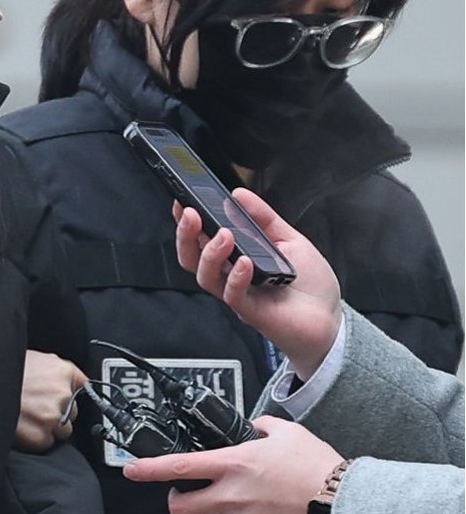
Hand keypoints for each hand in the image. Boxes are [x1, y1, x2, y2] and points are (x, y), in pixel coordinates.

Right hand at [15, 350, 87, 451]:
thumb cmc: (1, 371)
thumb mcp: (32, 357)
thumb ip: (53, 368)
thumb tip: (70, 378)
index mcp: (61, 371)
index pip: (83, 385)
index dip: (71, 392)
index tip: (67, 397)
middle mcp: (62, 394)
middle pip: (72, 410)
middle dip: (58, 411)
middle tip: (35, 405)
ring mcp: (54, 417)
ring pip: (63, 429)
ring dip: (49, 426)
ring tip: (27, 415)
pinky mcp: (42, 436)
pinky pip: (47, 442)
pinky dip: (37, 438)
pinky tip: (23, 425)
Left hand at [122, 416, 342, 513]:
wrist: (342, 501)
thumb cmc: (315, 465)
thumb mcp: (285, 432)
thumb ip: (261, 427)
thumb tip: (252, 427)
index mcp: (233, 463)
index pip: (178, 467)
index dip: (148, 469)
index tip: (130, 469)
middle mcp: (231, 495)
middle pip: (179, 507)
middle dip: (175, 501)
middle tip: (185, 493)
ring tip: (211, 511)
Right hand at [174, 189, 341, 377]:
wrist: (331, 319)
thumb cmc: (310, 284)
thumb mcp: (289, 239)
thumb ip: (264, 218)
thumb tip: (238, 193)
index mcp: (235, 256)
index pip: (201, 237)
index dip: (186, 221)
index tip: (182, 201)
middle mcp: (230, 275)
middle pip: (192, 257)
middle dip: (185, 234)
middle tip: (191, 214)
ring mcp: (238, 293)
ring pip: (206, 276)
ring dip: (210, 252)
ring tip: (224, 235)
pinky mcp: (251, 311)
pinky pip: (232, 294)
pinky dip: (236, 277)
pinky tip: (245, 263)